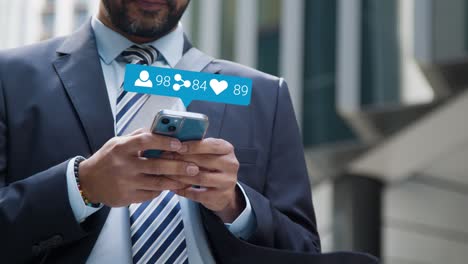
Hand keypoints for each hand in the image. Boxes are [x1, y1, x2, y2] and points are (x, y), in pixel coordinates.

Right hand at [78, 129, 199, 206]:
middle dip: (178, 166)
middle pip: (157, 166)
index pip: (145, 141)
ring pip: (157, 183)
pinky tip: (171, 186)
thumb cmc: (108, 159)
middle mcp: (123, 165)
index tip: (180, 144)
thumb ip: (138, 137)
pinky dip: (162, 190)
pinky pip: (151, 194)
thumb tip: (161, 129)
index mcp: (121, 147)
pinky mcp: (127, 198)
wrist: (88, 182)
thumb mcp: (118, 142)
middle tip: (194, 167)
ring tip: (188, 178)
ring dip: (175, 181)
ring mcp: (126, 183)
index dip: (164, 142)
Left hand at [164, 138, 244, 222]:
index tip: (176, 146)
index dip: (193, 146)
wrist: (224, 190)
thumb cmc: (211, 166)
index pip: (211, 145)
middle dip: (182, 159)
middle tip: (165, 159)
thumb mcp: (209, 153)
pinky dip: (183, 190)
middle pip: (203, 161)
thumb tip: (173, 140)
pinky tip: (173, 187)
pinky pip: (197, 194)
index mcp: (227, 149)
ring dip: (180, 175)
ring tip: (166, 172)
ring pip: (199, 178)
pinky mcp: (220, 196)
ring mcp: (227, 182)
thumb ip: (196, 146)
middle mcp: (231, 164)